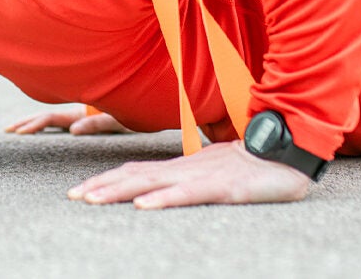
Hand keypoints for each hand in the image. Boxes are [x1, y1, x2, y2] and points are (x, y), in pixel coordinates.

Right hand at [4, 107, 129, 134]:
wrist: (147, 101)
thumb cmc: (134, 112)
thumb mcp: (117, 119)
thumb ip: (96, 123)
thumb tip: (72, 131)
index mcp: (80, 111)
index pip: (49, 118)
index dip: (33, 125)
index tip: (18, 133)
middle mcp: (76, 112)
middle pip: (44, 116)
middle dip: (25, 122)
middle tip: (6, 132)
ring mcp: (79, 115)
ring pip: (50, 118)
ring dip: (32, 122)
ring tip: (15, 130)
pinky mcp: (85, 121)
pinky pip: (60, 123)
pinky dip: (46, 126)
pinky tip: (40, 131)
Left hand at [67, 140, 310, 208]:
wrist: (288, 152)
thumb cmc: (253, 165)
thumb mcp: (213, 174)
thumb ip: (190, 180)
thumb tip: (166, 191)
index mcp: (182, 168)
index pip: (135, 173)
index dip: (106, 181)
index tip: (80, 192)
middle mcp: (184, 169)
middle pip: (134, 177)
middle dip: (100, 187)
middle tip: (71, 197)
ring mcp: (201, 177)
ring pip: (152, 184)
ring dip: (118, 193)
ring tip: (91, 200)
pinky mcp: (221, 188)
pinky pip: (187, 195)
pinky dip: (162, 201)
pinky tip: (142, 208)